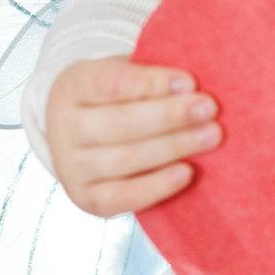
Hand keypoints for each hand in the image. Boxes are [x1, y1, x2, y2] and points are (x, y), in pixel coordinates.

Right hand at [45, 55, 223, 217]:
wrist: (84, 134)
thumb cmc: (117, 98)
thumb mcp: (127, 75)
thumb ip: (153, 77)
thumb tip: (195, 86)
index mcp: (73, 85)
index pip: (112, 83)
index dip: (152, 82)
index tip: (190, 82)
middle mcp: (64, 127)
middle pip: (120, 124)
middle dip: (170, 116)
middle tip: (209, 109)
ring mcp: (70, 167)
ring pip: (125, 159)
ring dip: (173, 147)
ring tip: (210, 135)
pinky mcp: (86, 199)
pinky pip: (124, 197)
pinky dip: (158, 185)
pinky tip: (187, 172)